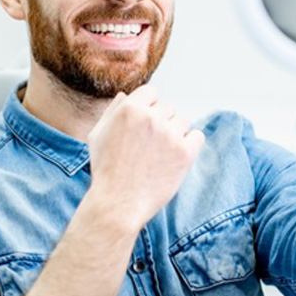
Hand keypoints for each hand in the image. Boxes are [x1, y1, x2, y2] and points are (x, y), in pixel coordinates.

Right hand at [86, 85, 204, 230]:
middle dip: (161, 121)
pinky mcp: (185, 153)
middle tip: (150, 144)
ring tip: (161, 153)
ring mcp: (170, 135)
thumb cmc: (106, 170)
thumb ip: (112, 111)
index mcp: (130, 109)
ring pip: (183, 121)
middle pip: (168, 107)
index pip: (151, 92)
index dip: (148, 107)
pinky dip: (190, 144)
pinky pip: (197, 136)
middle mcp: (151, 118)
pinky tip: (177, 156)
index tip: (144, 124)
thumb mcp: (97, 135)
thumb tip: (125, 95)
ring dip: (175, 132)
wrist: (118, 203)